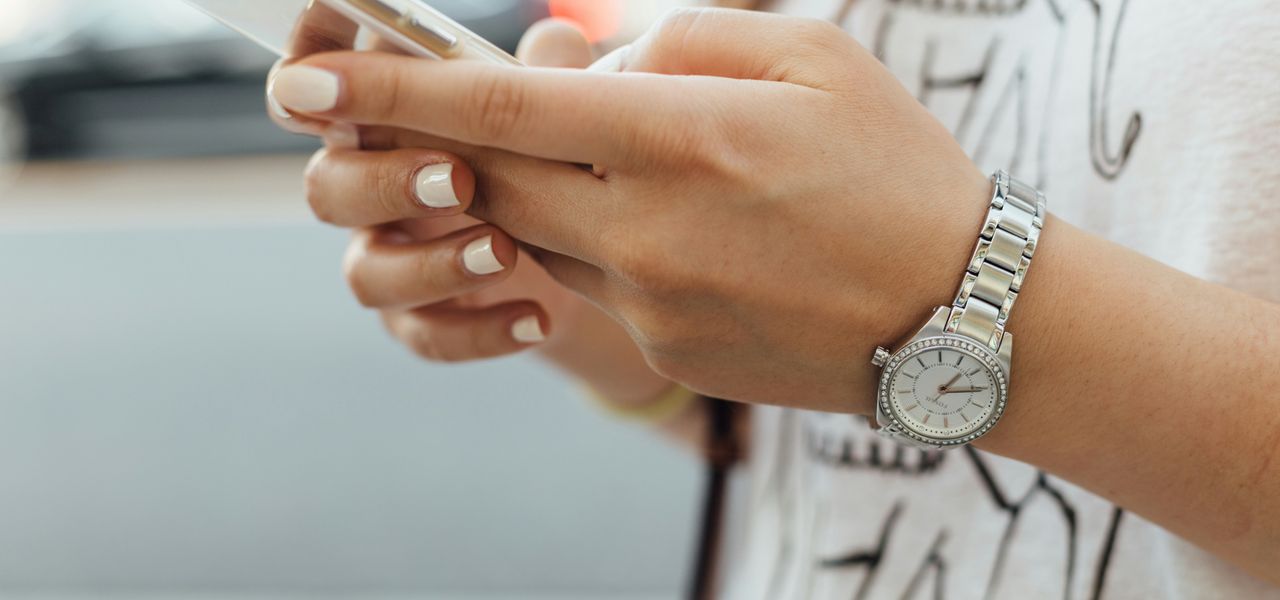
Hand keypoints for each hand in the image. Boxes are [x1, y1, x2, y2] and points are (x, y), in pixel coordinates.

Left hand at [268, 9, 992, 412]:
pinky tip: (682, 230)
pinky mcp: (664, 347)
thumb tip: (588, 59)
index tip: (308, 81)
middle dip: (441, 141)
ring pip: (536, 232)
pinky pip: (594, 282)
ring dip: (539, 188)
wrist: (963, 316)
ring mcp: (651, 300)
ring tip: (624, 162)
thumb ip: (681, 41)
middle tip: (428, 112)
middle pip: (490, 176)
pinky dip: (601, 240)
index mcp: (681, 136)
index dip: (391, 89)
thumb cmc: (898, 169)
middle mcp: (647, 226)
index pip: (500, 106)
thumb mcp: (811, 56)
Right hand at [270, 20, 627, 367]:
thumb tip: (558, 42)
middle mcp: (369, 188)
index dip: (305, 80)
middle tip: (459, 178)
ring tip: (506, 252)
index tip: (322, 78)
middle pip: (327, 187)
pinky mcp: (420, 320)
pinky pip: (426, 335)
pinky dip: (481, 330)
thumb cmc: (547, 157)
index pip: (315, 93)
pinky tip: (537, 318)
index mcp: (382, 121)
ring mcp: (390, 258)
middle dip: (385, 182)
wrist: (587, 259)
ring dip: (432, 264)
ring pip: (366, 274)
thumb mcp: (555, 112)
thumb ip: (546, 75)